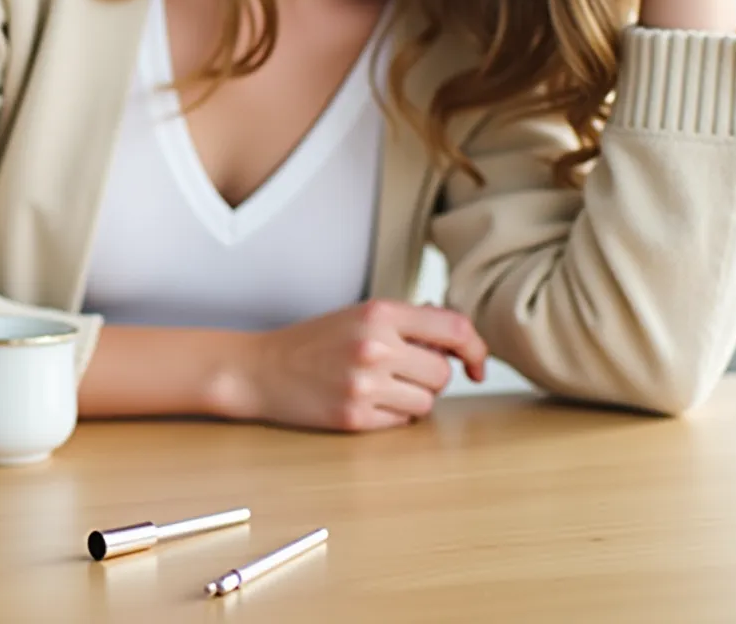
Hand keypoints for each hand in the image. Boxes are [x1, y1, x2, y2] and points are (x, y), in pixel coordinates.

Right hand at [228, 300, 488, 431]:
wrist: (259, 369)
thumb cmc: (311, 343)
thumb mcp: (358, 317)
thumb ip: (407, 323)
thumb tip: (457, 336)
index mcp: (379, 313)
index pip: (454, 327)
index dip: (476, 348)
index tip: (476, 364)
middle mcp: (375, 346)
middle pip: (442, 374)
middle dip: (429, 377)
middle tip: (399, 372)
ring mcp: (365, 384)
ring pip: (426, 403)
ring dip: (411, 399)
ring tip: (378, 387)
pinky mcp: (355, 417)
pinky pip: (401, 423)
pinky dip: (391, 416)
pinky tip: (362, 402)